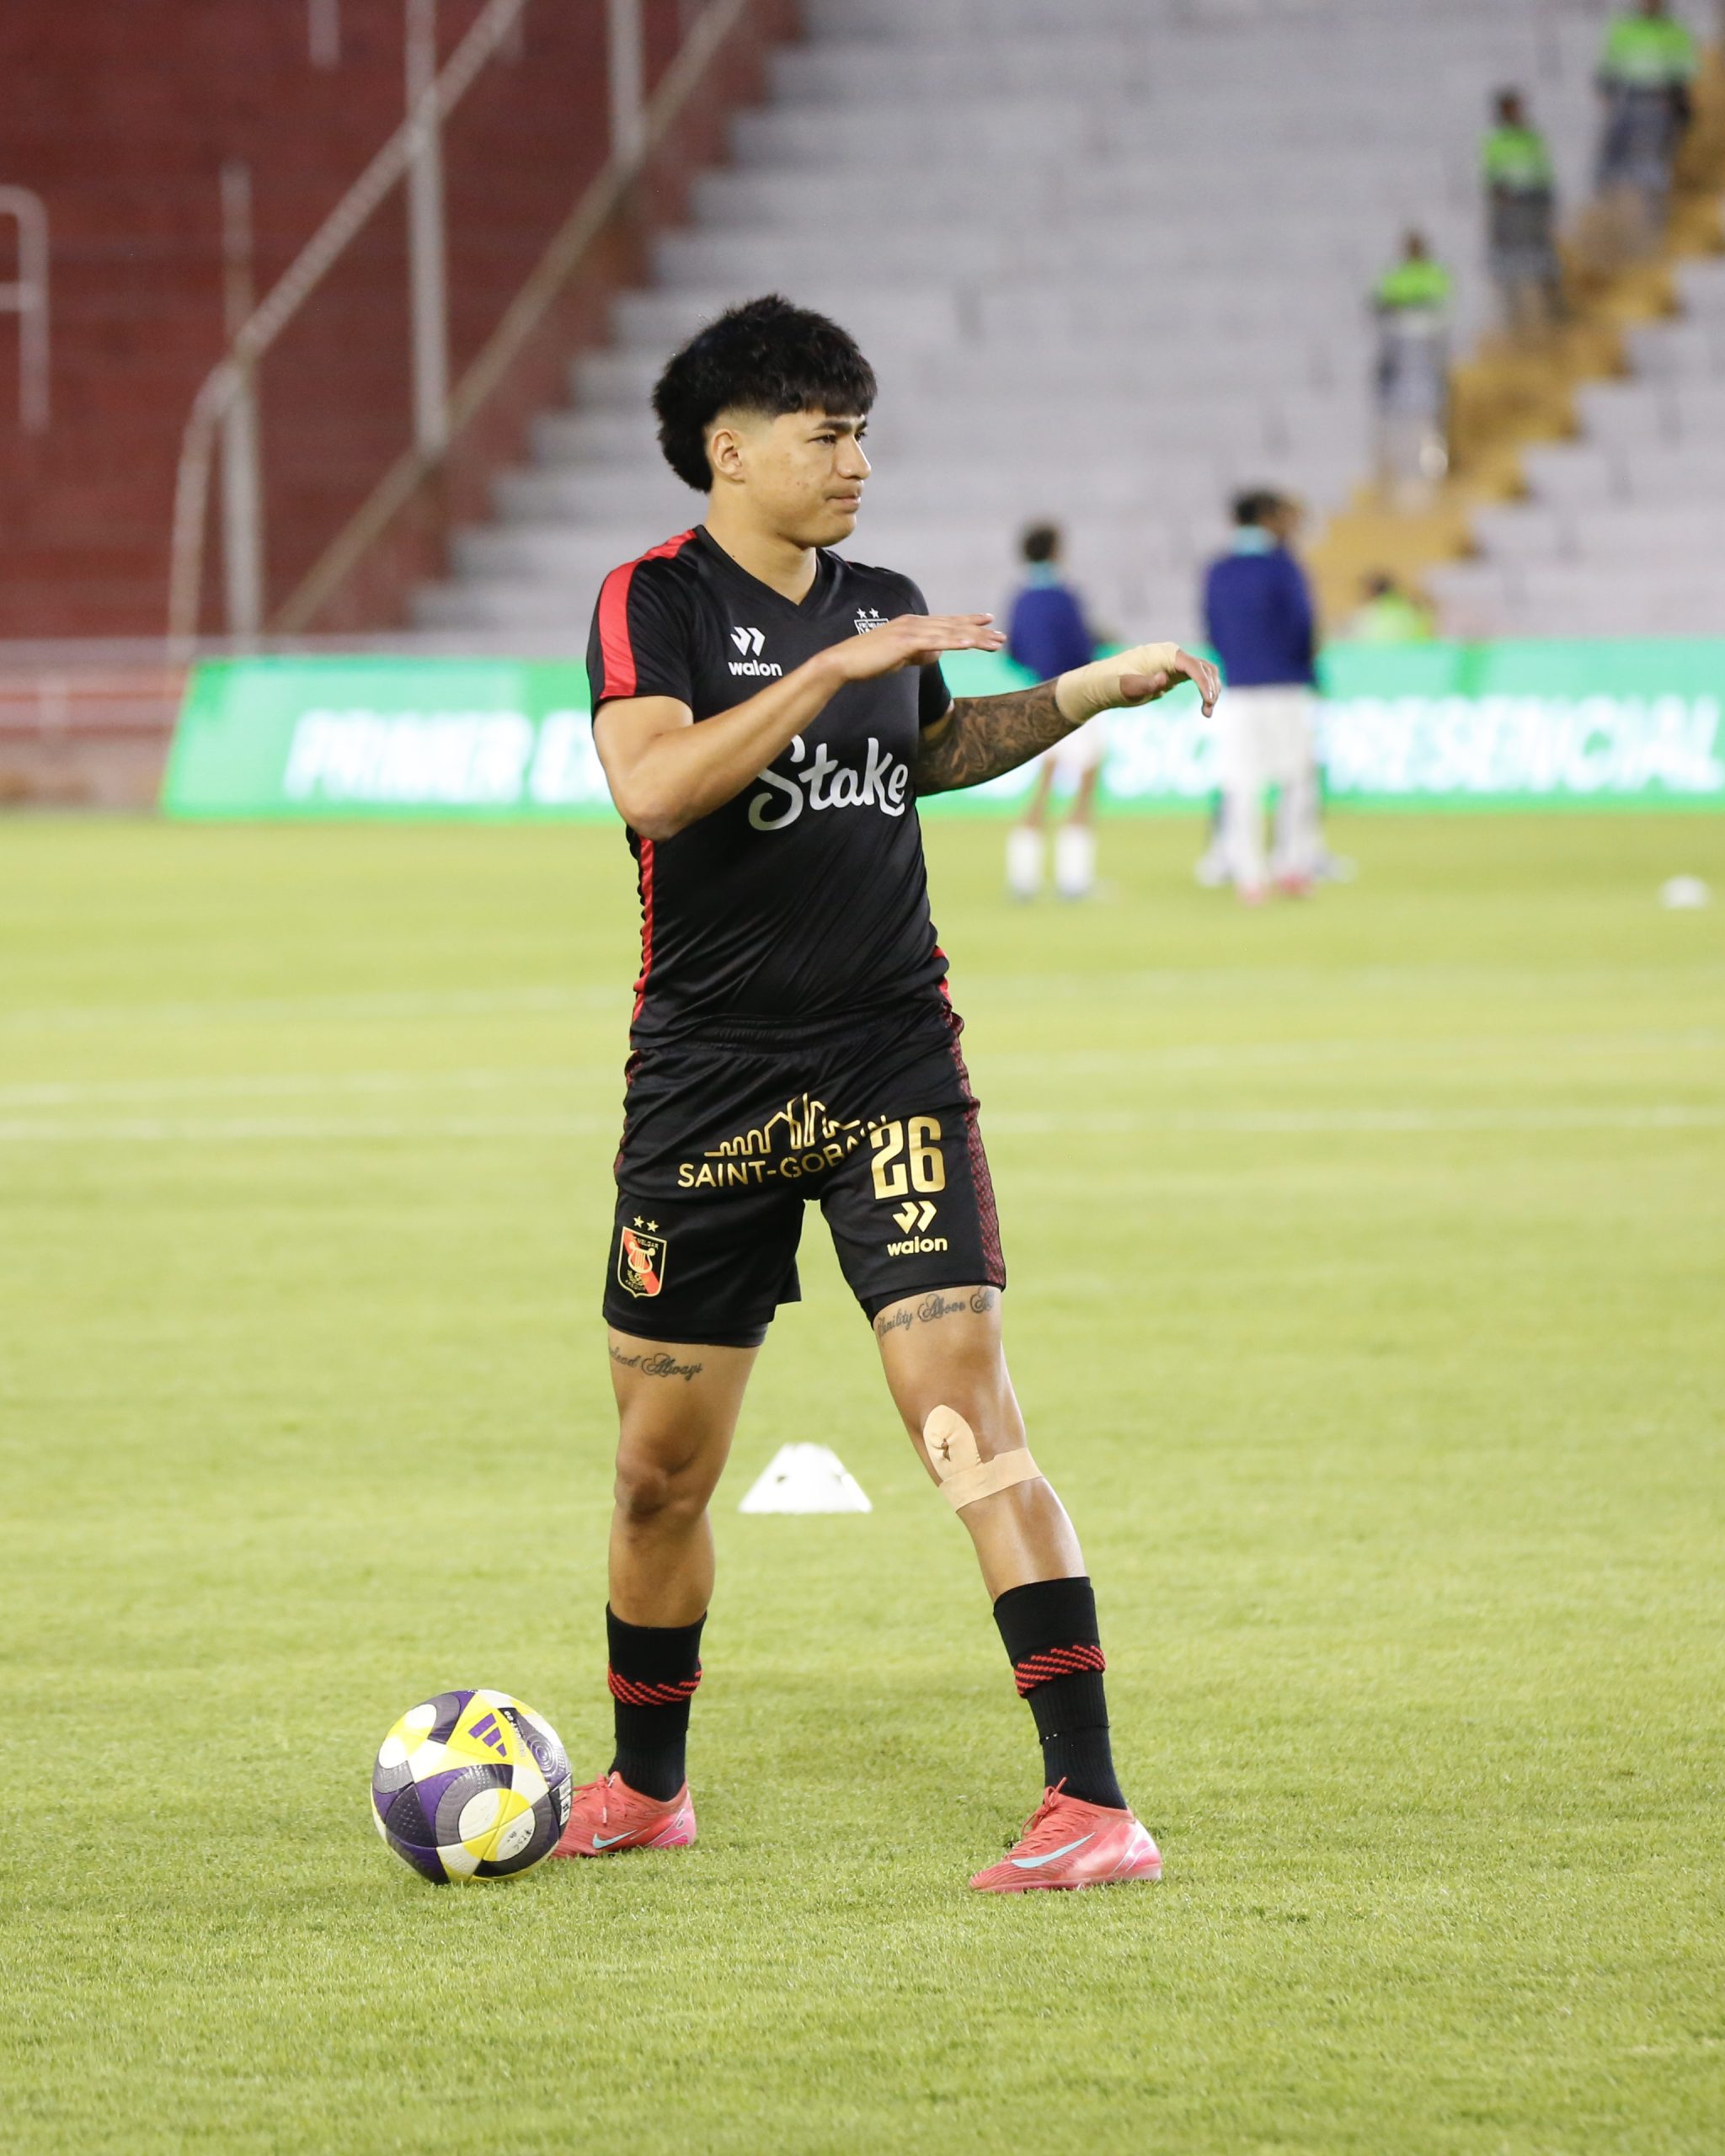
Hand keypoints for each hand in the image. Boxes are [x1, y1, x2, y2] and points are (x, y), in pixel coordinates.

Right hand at [822, 613, 1005, 685]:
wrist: (843, 663)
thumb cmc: (867, 662)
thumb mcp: (899, 658)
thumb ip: (918, 654)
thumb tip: (937, 653)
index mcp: (912, 626)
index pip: (946, 623)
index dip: (968, 622)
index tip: (988, 622)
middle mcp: (914, 623)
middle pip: (953, 626)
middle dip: (979, 631)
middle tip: (1001, 635)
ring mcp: (910, 631)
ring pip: (950, 633)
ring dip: (975, 637)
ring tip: (996, 642)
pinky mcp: (905, 643)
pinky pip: (936, 642)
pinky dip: (955, 641)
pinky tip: (971, 643)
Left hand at [1057, 642, 1219, 721]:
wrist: (1104, 684)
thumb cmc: (1114, 684)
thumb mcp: (1127, 687)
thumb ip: (1145, 683)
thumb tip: (1164, 678)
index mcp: (1164, 654)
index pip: (1193, 665)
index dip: (1204, 683)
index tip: (1208, 701)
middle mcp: (1173, 655)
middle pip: (1204, 667)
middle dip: (1211, 688)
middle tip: (1208, 711)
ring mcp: (1175, 663)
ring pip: (1205, 672)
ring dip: (1211, 690)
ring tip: (1207, 713)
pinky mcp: (1174, 673)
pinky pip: (1198, 679)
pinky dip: (1205, 691)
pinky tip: (1204, 708)